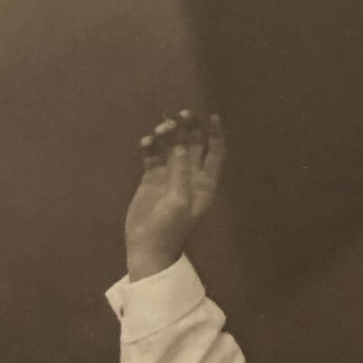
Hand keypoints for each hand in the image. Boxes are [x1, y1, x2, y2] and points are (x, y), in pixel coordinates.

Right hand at [124, 111, 225, 279]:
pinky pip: (153, 155)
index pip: (216, 152)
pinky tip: (147, 142)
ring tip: (160, 128)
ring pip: (172, 146)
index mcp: (205, 182)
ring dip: (168, 134)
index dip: (216, 134)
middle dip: (189, 128)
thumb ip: (180, 172)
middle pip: (194, 144)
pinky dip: (151, 146)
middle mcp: (190, 175)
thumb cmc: (170, 227)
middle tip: (181, 115)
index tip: (212, 116)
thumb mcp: (179, 200)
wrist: (147, 247)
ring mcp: (170, 175)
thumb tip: (179, 144)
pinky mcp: (151, 178)